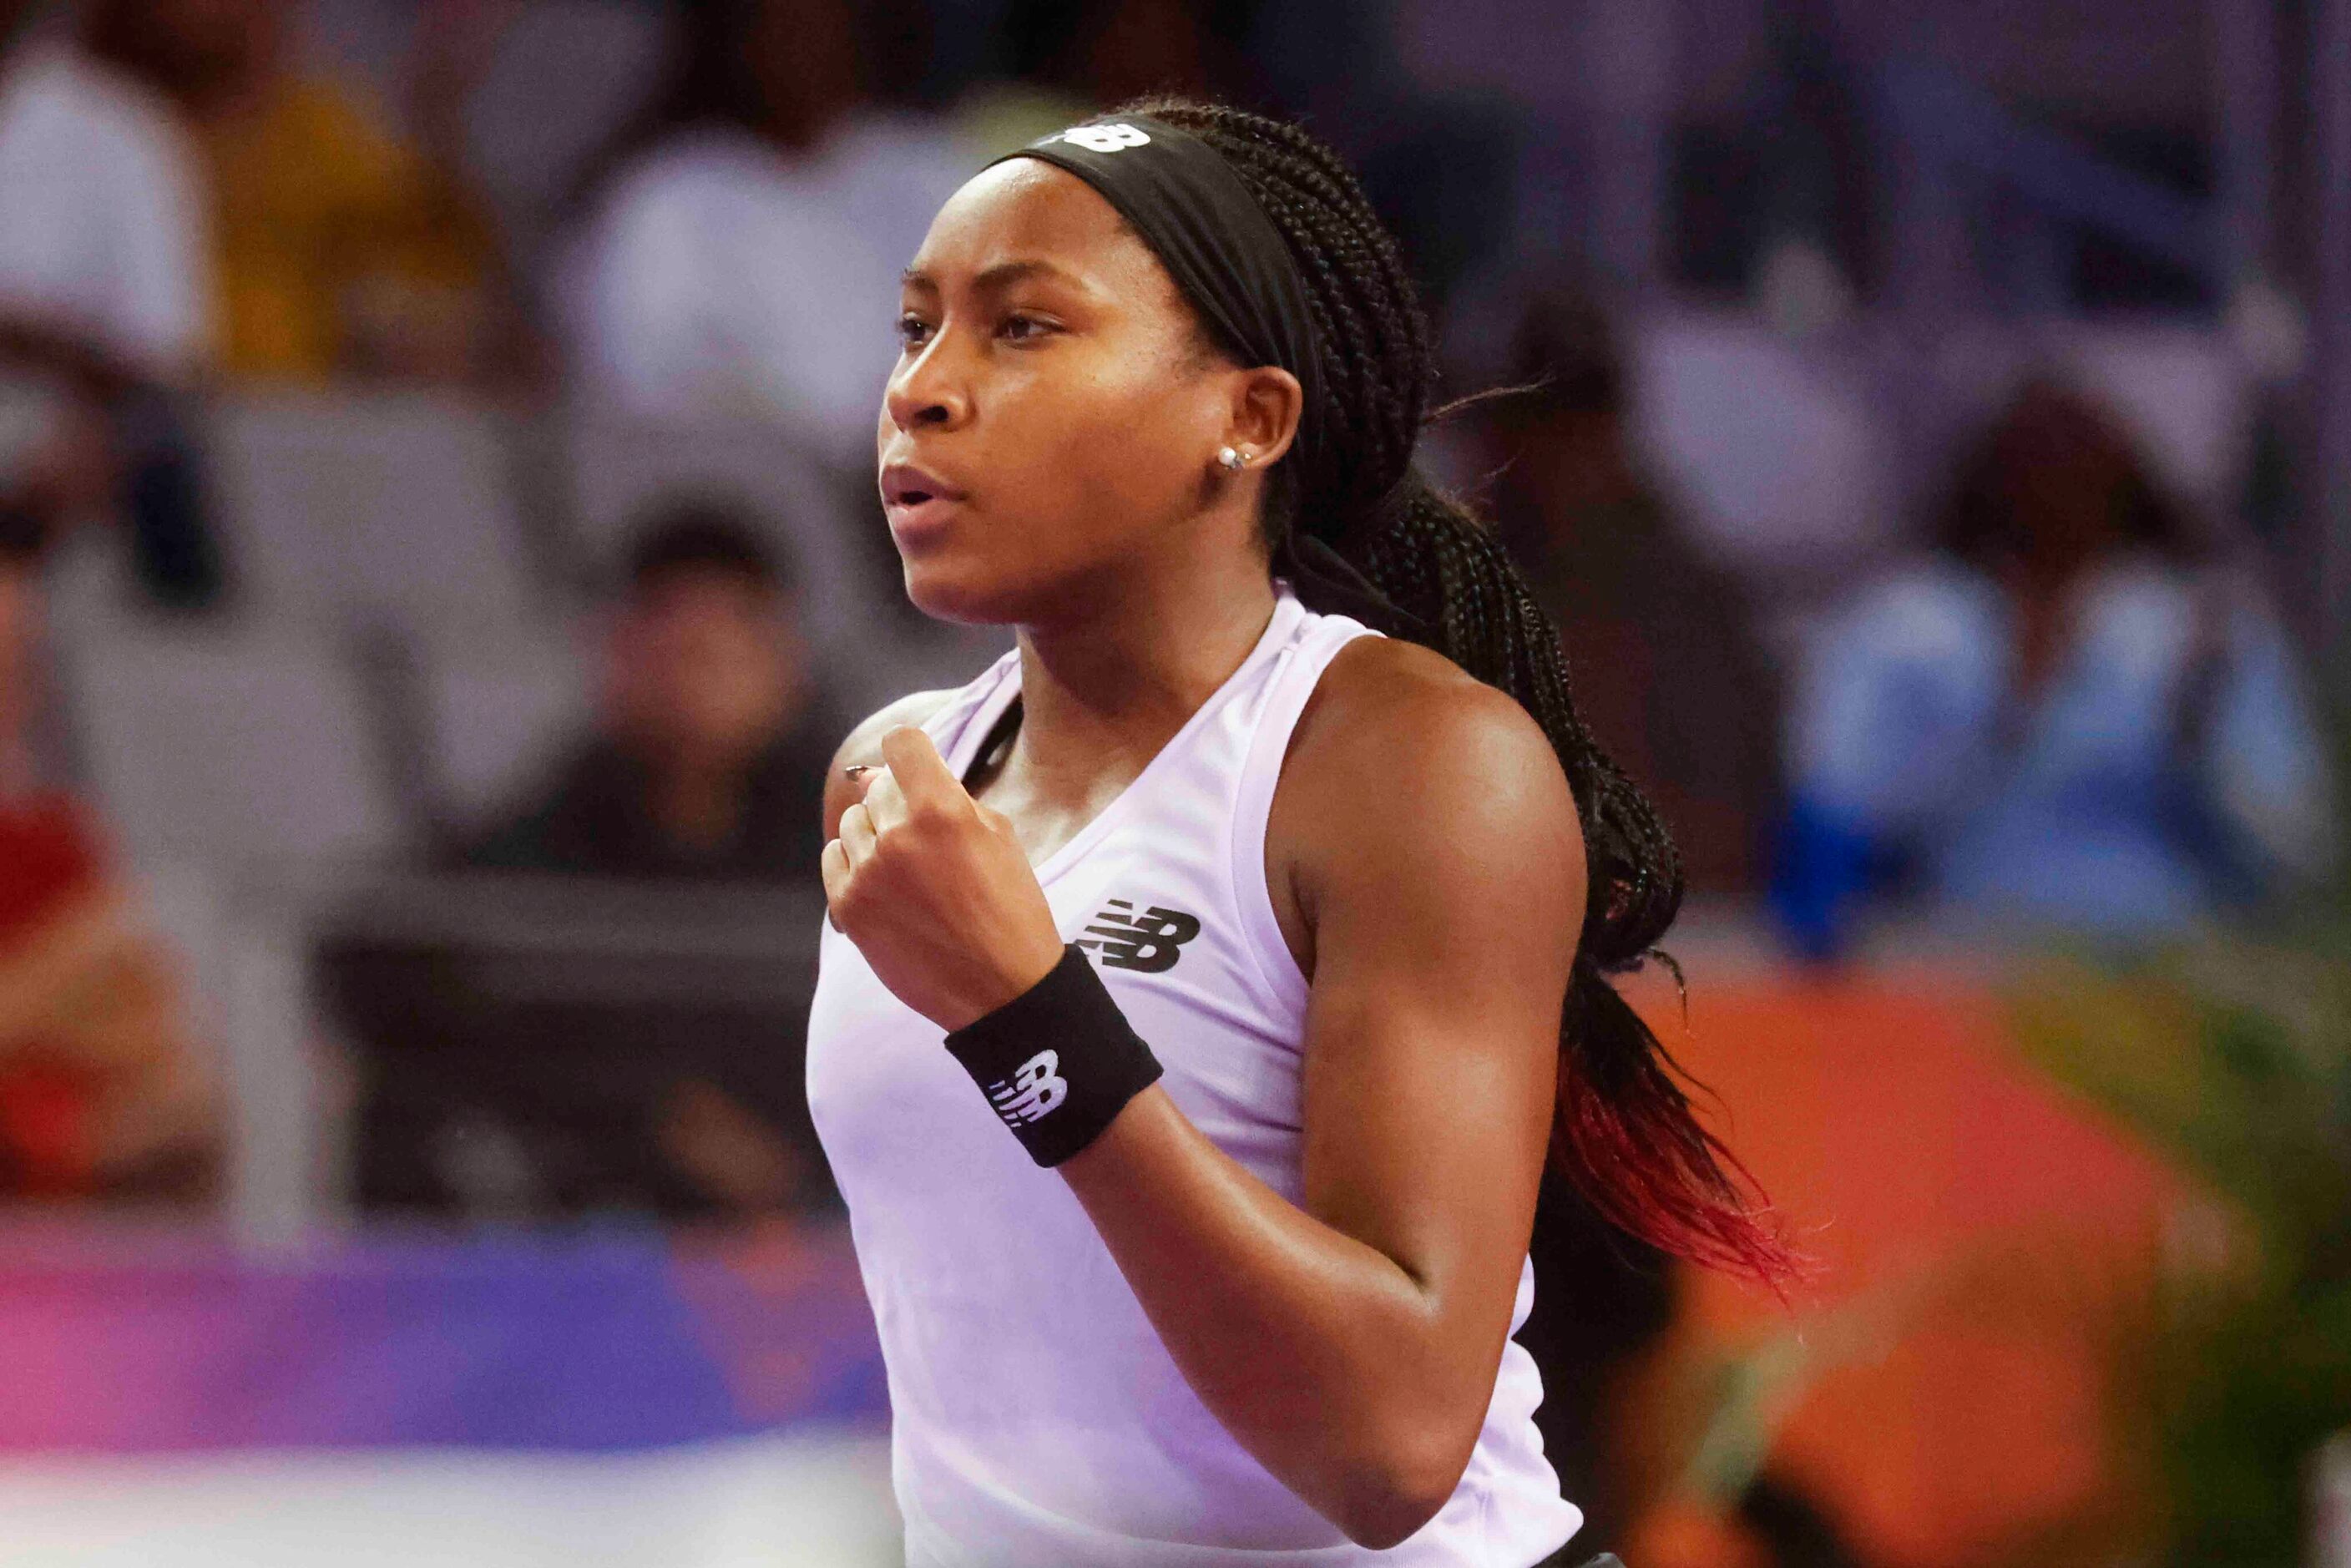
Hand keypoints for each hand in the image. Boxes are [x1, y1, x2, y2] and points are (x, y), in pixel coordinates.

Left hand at [822, 727, 1064, 1030]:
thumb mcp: (999, 836)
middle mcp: (898, 835)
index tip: (920, 771)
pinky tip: (887, 885)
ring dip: (877, 834)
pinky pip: (833, 858)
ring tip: (911, 870)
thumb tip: (876, 774)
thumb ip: (945, 794)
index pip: (901, 742)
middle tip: (931, 842)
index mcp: (942, 810)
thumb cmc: (1011, 908)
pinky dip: (855, 863)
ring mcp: (867, 873)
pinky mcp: (847, 907)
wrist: (1002, 989)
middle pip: (879, 787)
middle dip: (903, 803)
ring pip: (853, 821)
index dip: (912, 752)